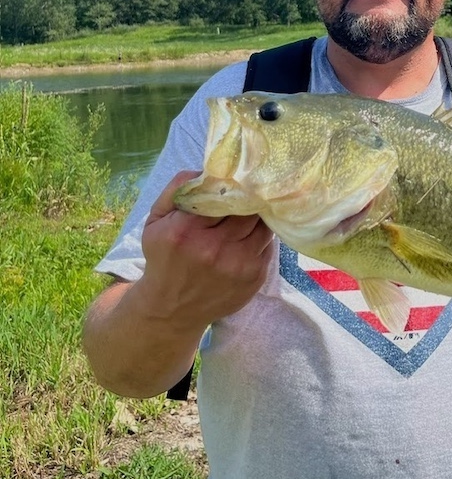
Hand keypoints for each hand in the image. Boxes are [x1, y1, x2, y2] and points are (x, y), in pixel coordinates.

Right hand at [138, 171, 274, 330]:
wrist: (171, 310)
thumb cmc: (164, 258)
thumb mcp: (156, 221)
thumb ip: (178, 189)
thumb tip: (208, 168)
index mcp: (185, 231)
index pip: (221, 194)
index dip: (233, 185)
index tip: (237, 179)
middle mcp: (213, 249)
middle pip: (247, 208)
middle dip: (249, 198)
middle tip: (250, 190)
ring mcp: (237, 265)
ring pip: (263, 224)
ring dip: (259, 216)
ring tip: (251, 211)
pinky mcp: (255, 277)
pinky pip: (269, 243)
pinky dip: (262, 235)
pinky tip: (250, 235)